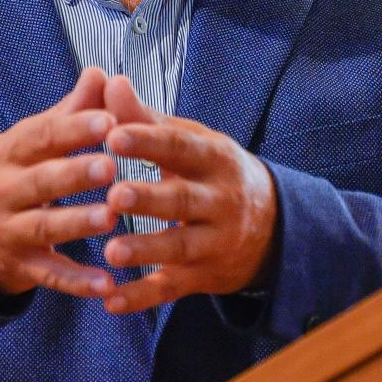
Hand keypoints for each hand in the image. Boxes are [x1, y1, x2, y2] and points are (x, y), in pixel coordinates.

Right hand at [0, 66, 119, 297]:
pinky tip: (108, 285)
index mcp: (10, 152)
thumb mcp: (30, 141)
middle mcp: (3, 191)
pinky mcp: (19, 267)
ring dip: (77, 223)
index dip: (74, 128)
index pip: (42, 136)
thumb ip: (69, 112)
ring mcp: (8, 231)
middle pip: (40, 181)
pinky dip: (77, 282)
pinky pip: (49, 276)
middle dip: (74, 174)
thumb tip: (101, 73)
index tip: (109, 120)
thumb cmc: (12, 174)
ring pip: (43, 227)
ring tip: (111, 218)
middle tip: (111, 166)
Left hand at [99, 75, 277, 312]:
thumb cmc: (211, 172)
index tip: (113, 135)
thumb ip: (144, 118)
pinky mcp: (204, 276)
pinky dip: (142, 297)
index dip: (147, 141)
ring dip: (146, 250)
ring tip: (111, 251)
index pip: (179, 146)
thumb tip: (109, 81)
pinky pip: (172, 288)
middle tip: (114, 196)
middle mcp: (219, 199)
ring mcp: (214, 241)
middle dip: (150, 199)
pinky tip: (111, 301)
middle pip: (183, 199)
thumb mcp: (189, 141)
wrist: (271, 224)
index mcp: (213, 158)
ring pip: (180, 246)